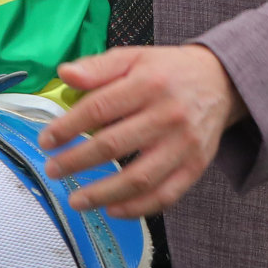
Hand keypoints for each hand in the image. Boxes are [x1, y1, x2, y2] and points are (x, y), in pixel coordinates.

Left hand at [38, 43, 247, 218]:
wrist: (221, 82)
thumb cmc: (168, 71)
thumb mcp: (133, 57)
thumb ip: (98, 66)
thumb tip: (64, 74)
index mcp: (148, 83)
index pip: (99, 109)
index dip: (68, 127)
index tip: (46, 140)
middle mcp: (167, 115)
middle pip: (114, 145)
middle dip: (77, 161)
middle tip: (53, 170)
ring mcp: (183, 145)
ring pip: (139, 178)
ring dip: (102, 193)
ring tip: (75, 199)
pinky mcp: (196, 166)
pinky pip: (165, 195)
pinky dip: (137, 208)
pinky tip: (112, 209)